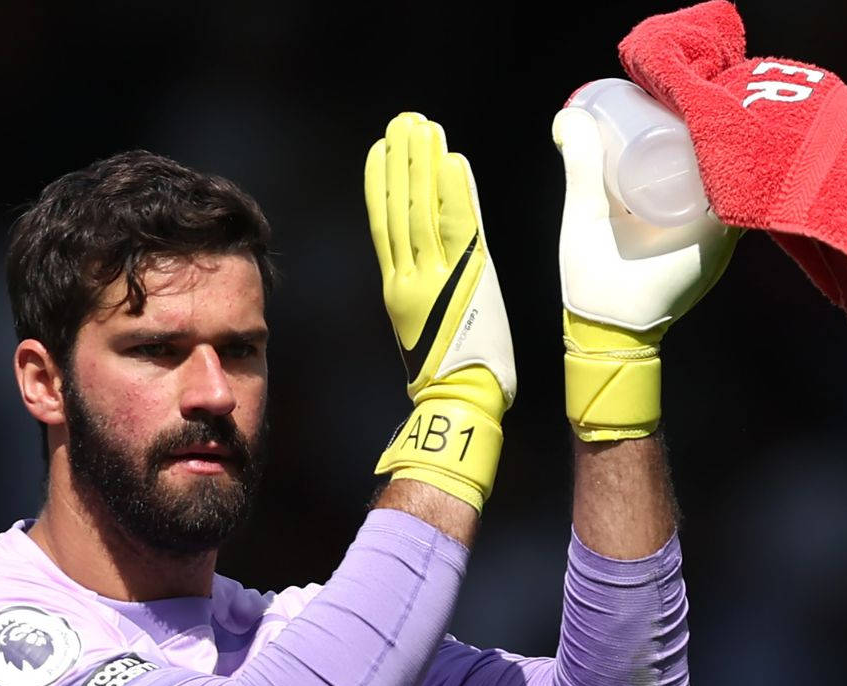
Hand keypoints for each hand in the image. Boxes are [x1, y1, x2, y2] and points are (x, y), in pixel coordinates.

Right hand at [365, 112, 516, 509]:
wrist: (459, 401)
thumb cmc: (450, 376)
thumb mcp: (428, 328)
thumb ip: (427, 293)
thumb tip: (428, 271)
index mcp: (399, 289)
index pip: (386, 226)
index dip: (382, 185)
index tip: (382, 151)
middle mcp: (410, 277)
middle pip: (401, 208)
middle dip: (401, 162)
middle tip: (403, 122)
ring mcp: (434, 274)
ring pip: (422, 209)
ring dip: (422, 165)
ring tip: (421, 128)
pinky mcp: (464, 277)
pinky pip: (458, 225)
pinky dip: (454, 190)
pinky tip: (452, 160)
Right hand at [552, 105, 739, 440]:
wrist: (607, 336)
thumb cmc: (602, 286)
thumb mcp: (587, 219)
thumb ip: (582, 169)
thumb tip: (573, 117)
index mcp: (708, 232)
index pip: (732, 171)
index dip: (718, 135)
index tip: (694, 108)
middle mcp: (721, 240)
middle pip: (727, 176)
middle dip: (708, 142)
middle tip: (680, 109)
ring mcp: (713, 249)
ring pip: (719, 193)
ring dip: (704, 163)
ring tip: (677, 129)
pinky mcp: (699, 254)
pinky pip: (709, 212)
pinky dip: (698, 185)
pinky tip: (676, 164)